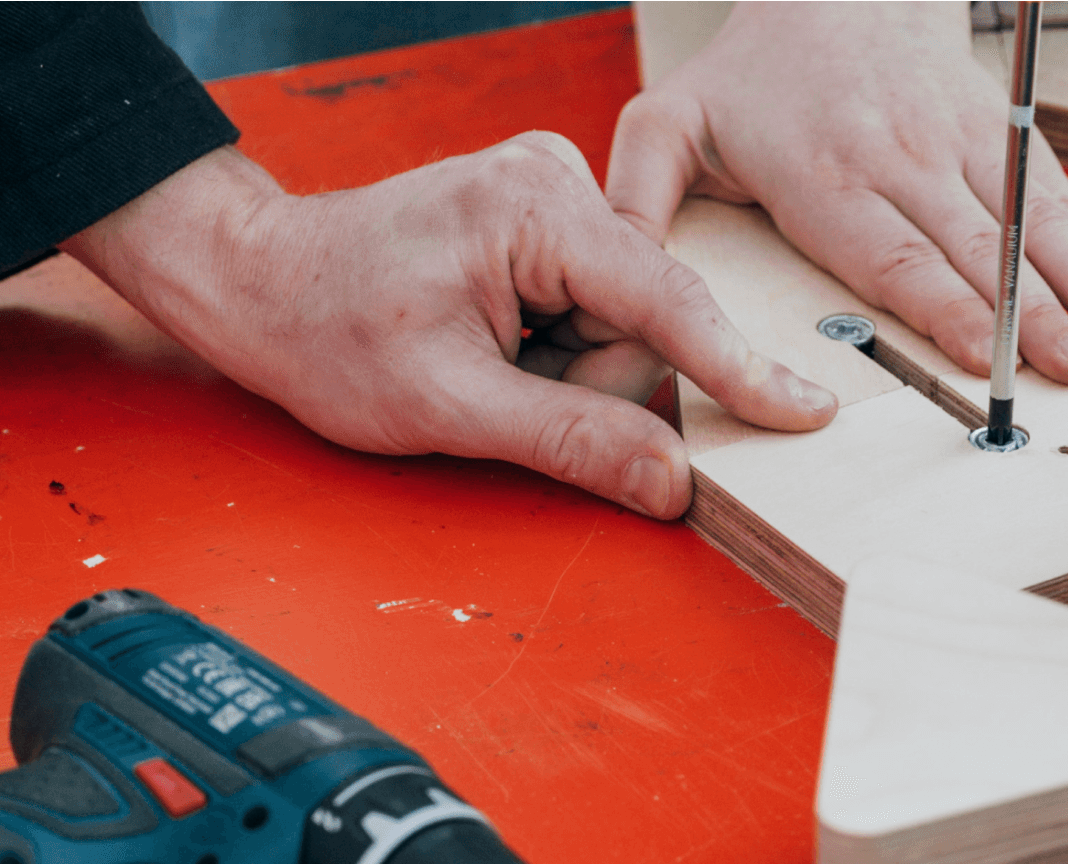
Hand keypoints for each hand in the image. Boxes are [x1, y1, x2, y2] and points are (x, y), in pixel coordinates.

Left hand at [62, 137, 836, 518]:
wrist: (261, 282)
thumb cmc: (326, 328)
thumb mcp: (449, 407)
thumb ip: (571, 439)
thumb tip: (670, 480)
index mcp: (532, 212)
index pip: (668, 299)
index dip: (739, 369)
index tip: (806, 412)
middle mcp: (550, 180)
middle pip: (645, 316)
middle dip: (590, 379)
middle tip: (504, 390)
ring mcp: (545, 190)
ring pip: (620, 316)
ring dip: (566, 365)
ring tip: (484, 361)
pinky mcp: (538, 214)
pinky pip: (591, 300)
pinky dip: (553, 341)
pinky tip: (493, 340)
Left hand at [607, 1, 1067, 385]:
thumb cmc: (752, 72)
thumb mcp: (668, 124)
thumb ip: (638, 202)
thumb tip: (617, 280)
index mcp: (825, 173)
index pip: (893, 254)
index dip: (945, 310)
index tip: (984, 358)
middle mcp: (902, 158)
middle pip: (977, 251)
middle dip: (1033, 318)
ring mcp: (958, 143)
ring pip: (1031, 224)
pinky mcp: (998, 131)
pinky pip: (1054, 192)